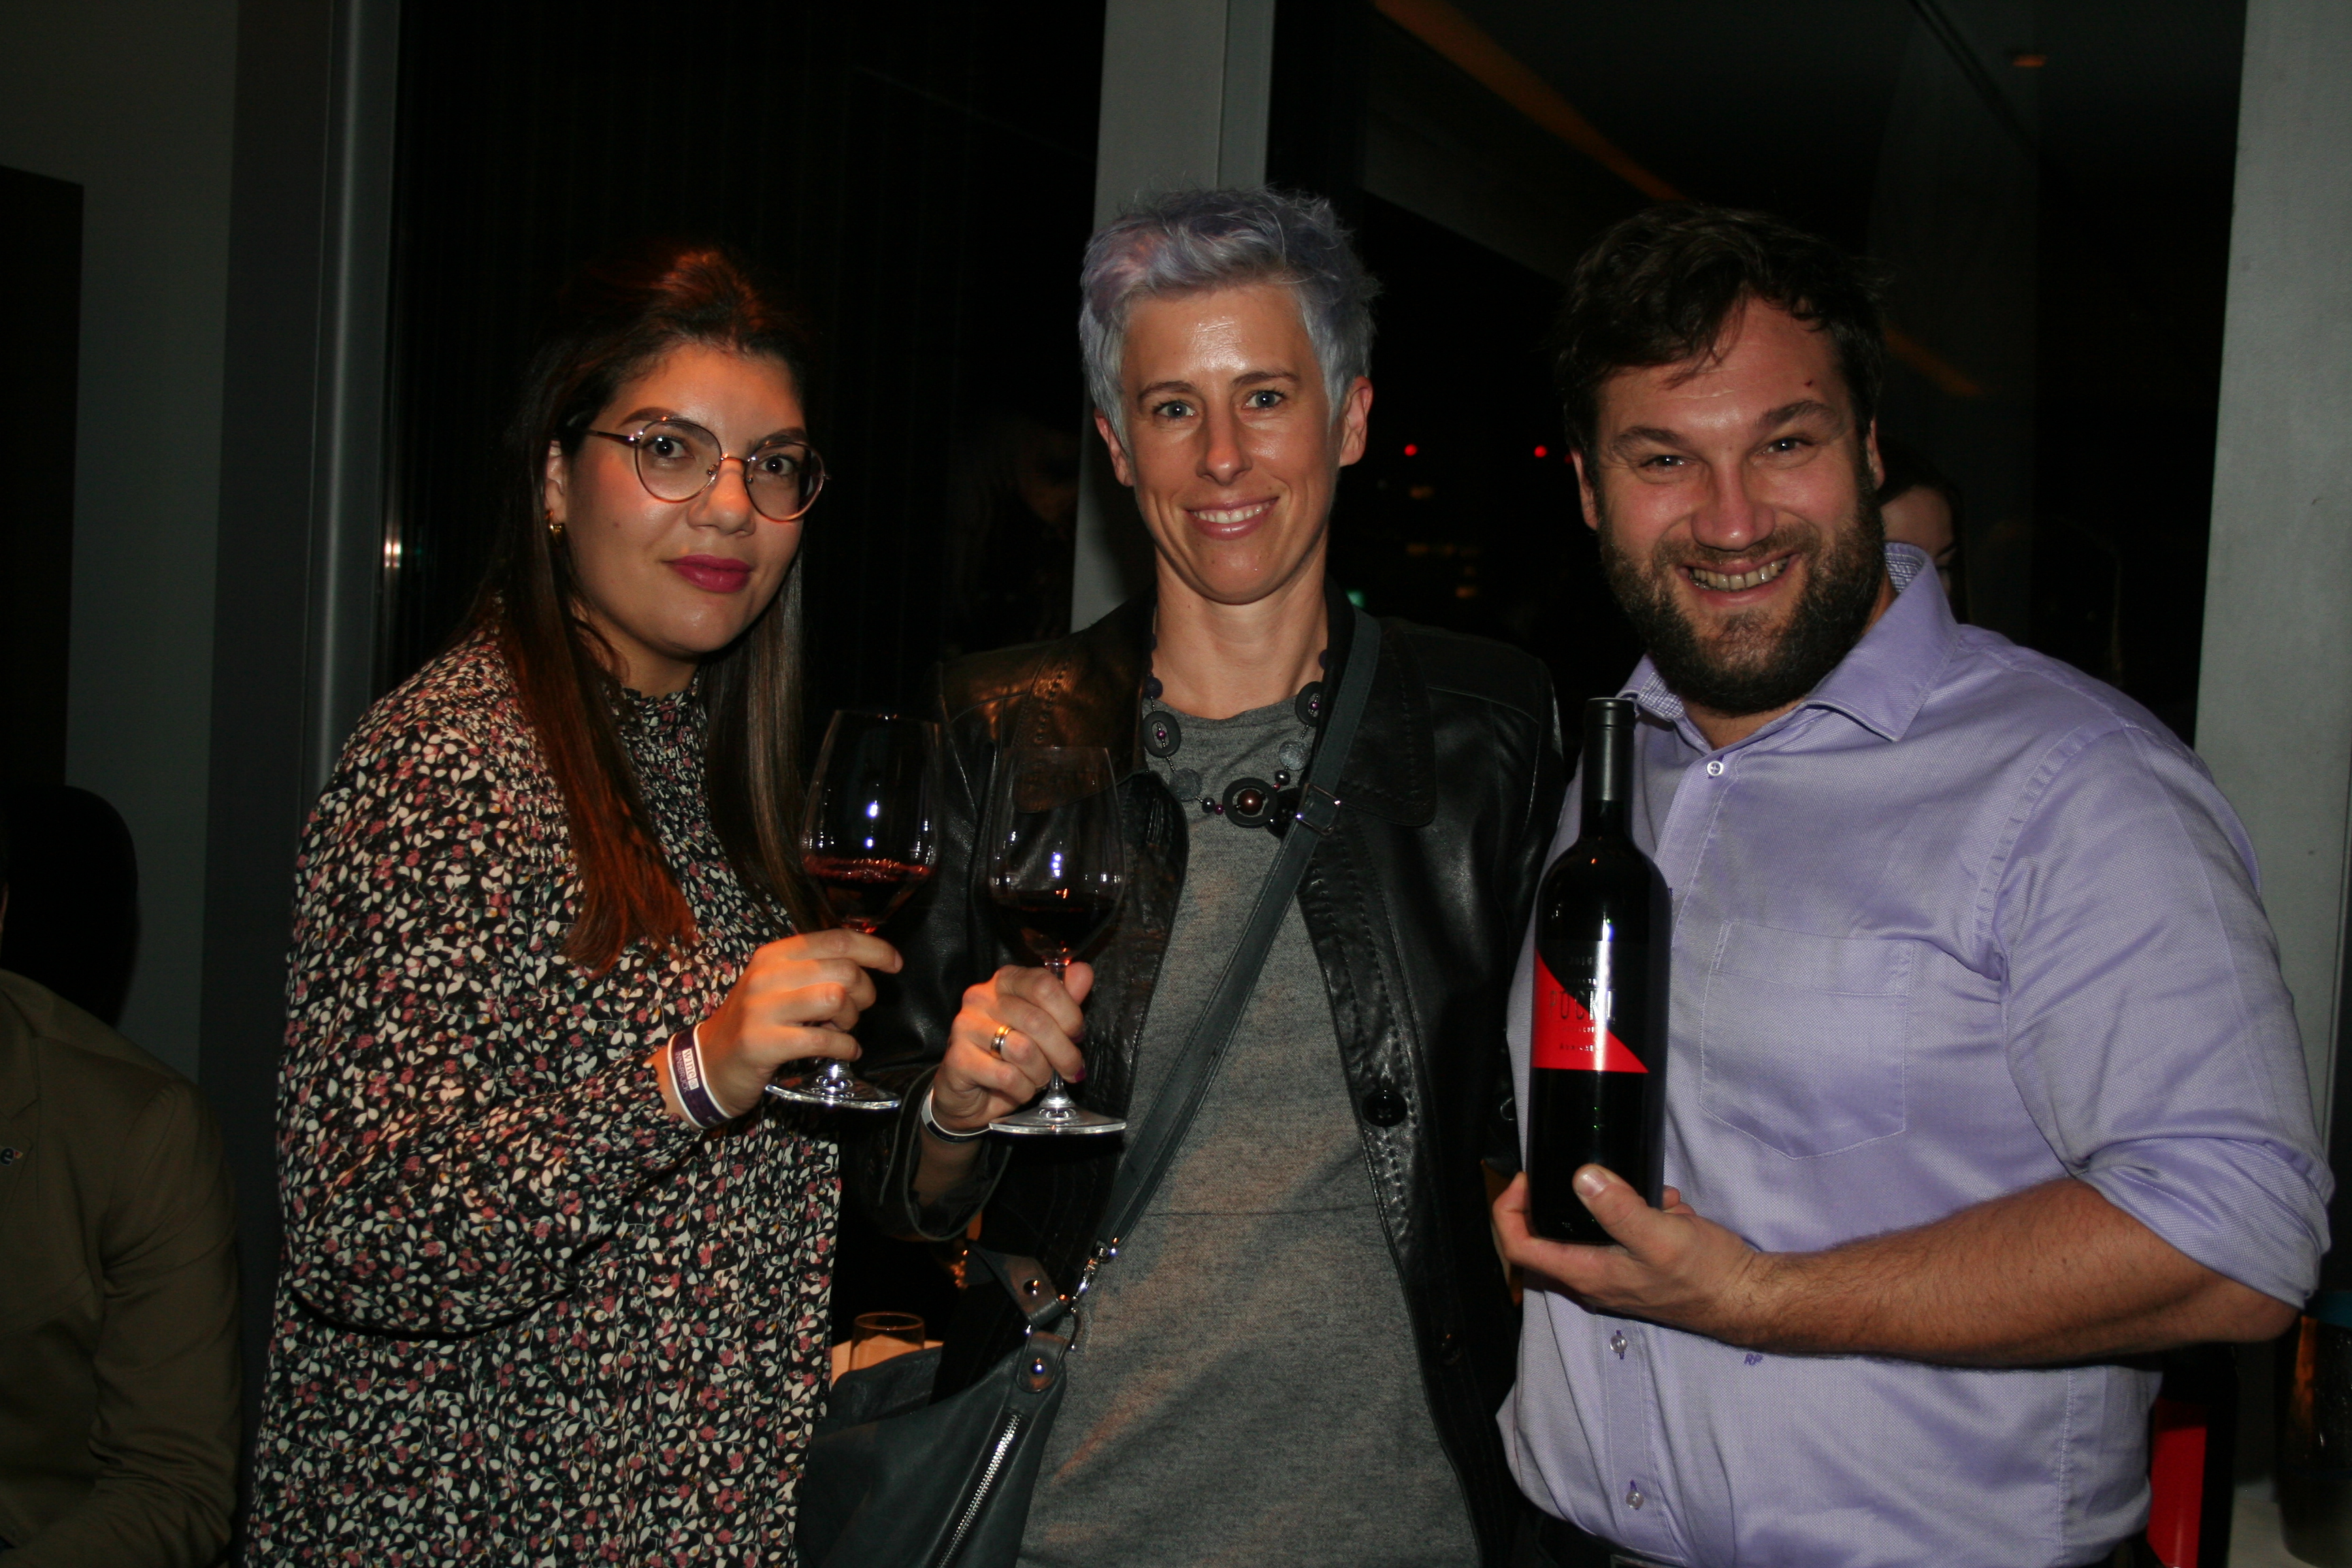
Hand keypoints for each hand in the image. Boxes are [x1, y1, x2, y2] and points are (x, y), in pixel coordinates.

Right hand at [689, 929, 902, 1116]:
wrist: (709, 1063)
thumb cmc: (755, 1023)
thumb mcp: (778, 985)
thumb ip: (815, 969)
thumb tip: (867, 960)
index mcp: (775, 955)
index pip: (836, 939)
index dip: (874, 949)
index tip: (894, 963)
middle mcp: (767, 975)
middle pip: (843, 969)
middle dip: (864, 993)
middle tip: (855, 1011)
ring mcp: (762, 1008)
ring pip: (835, 998)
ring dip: (851, 1019)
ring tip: (842, 1030)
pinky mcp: (762, 1043)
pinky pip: (822, 1040)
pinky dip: (845, 1047)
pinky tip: (845, 1051)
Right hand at [931, 963, 1095, 1132]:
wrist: (970, 1092)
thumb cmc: (1010, 1055)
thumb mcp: (1043, 1025)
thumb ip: (1063, 998)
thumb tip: (1083, 972)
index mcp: (1005, 981)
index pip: (1043, 984)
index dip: (1069, 1014)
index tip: (1077, 1036)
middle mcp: (981, 997)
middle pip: (1036, 1021)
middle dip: (1063, 1052)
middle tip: (1071, 1069)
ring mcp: (966, 1027)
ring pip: (1023, 1050)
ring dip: (1041, 1073)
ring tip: (1039, 1078)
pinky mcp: (958, 1059)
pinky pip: (1007, 1076)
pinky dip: (1023, 1089)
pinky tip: (1020, 1089)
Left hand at [1492, 1167, 1773, 1344]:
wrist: (1745, 1295)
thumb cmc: (1704, 1274)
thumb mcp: (1661, 1234)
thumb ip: (1619, 1208)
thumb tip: (1582, 1178)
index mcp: (1586, 1274)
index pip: (1520, 1248)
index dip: (1510, 1210)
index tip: (1527, 1179)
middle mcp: (1593, 1278)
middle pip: (1550, 1235)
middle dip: (1569, 1199)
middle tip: (1591, 1173)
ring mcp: (1615, 1273)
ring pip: (1592, 1228)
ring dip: (1616, 1202)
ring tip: (1651, 1196)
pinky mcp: (1637, 1264)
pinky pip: (1623, 1230)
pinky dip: (1641, 1211)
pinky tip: (1669, 1208)